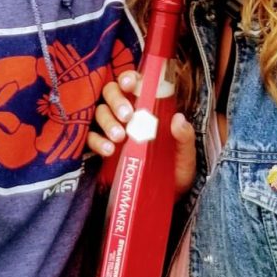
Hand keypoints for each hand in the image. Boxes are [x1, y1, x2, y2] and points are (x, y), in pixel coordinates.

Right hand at [89, 72, 196, 194]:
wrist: (164, 198)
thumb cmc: (176, 170)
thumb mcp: (186, 155)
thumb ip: (184, 138)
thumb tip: (178, 119)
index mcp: (148, 108)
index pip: (133, 84)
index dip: (128, 78)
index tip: (129, 84)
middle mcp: (127, 115)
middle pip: (110, 93)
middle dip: (116, 100)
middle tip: (127, 116)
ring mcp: (112, 130)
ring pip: (99, 112)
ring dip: (107, 121)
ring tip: (119, 137)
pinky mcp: (101, 149)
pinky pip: (90, 138)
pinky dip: (96, 141)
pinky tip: (108, 150)